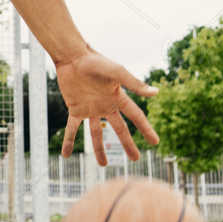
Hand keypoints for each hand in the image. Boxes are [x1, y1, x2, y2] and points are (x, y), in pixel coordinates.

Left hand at [55, 47, 158, 165]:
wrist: (71, 57)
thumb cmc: (95, 61)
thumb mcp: (116, 72)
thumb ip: (134, 83)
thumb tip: (156, 92)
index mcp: (118, 97)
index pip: (136, 116)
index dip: (146, 129)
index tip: (155, 142)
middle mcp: (106, 105)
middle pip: (120, 129)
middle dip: (128, 144)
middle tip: (136, 159)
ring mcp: (91, 109)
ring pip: (97, 133)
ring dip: (98, 149)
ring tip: (103, 165)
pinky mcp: (75, 109)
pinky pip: (72, 128)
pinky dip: (69, 141)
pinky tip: (66, 155)